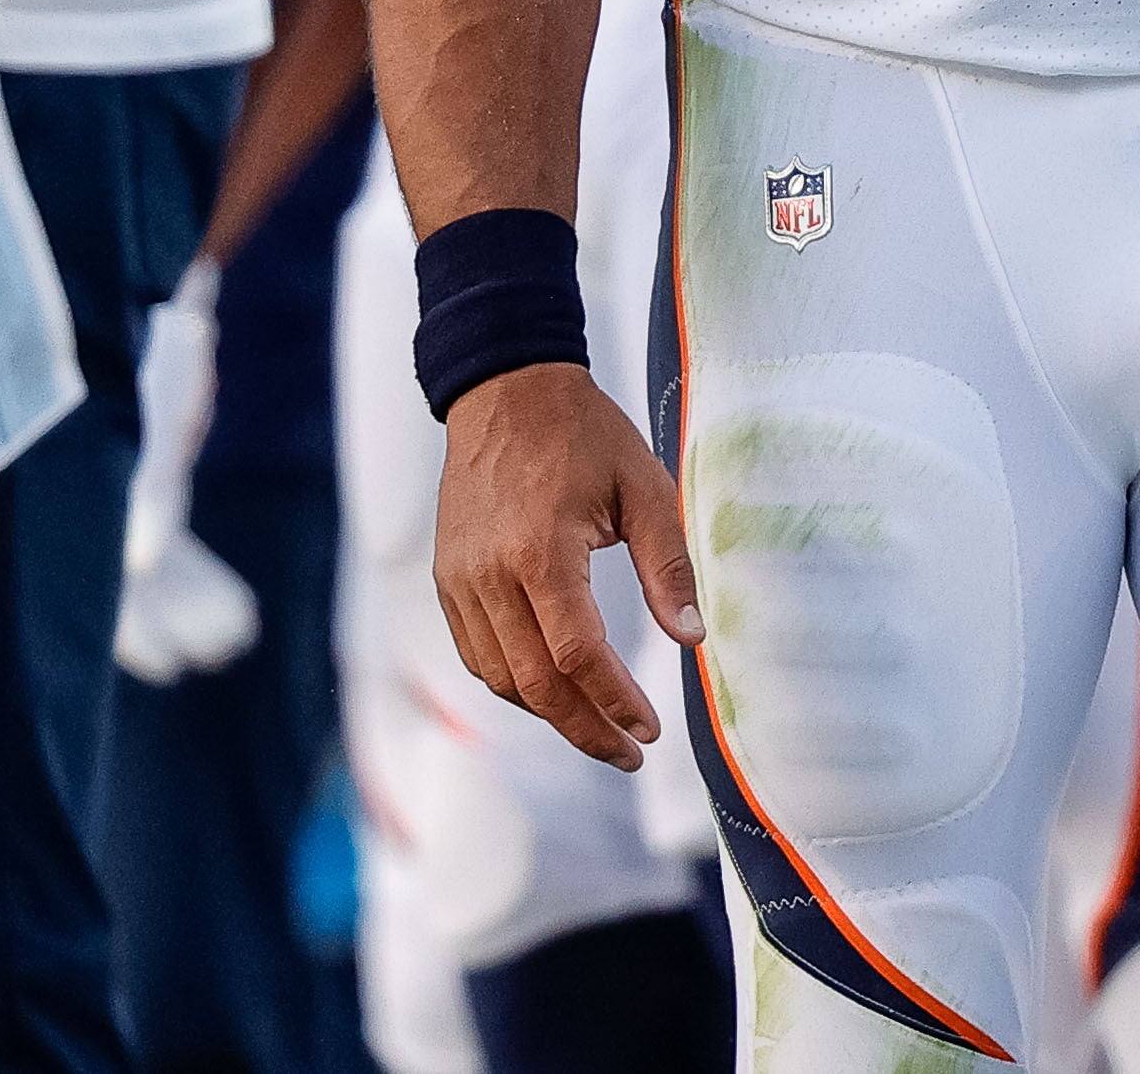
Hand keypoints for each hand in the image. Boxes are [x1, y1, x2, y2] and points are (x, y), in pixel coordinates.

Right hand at [432, 359, 701, 770]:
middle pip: (535, 684)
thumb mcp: (644, 486)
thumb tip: (691, 638)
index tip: (650, 728)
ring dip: (550, 715)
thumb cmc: (582, 433)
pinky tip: (553, 691)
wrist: (505, 387)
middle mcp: (490, 575)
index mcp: (540, 551)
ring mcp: (461, 580)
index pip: (577, 656)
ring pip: (501, 679)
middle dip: (586, 728)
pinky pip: (478, 655)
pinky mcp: (448, 579)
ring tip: (599, 727)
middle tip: (629, 750)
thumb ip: (669, 566)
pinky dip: (514, 685)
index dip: (615, 702)